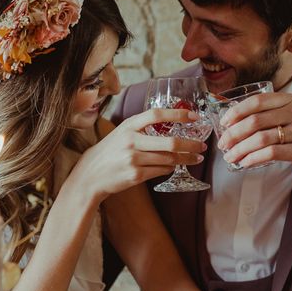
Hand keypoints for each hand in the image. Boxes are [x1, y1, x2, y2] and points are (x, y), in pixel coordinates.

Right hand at [73, 108, 206, 201]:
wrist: (89, 176)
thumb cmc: (107, 153)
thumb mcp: (120, 133)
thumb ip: (140, 128)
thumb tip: (169, 124)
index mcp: (128, 126)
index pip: (157, 114)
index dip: (178, 114)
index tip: (194, 117)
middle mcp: (131, 141)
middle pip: (170, 142)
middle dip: (191, 144)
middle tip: (202, 146)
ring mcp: (133, 159)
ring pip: (169, 159)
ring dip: (185, 159)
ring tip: (195, 158)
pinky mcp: (135, 176)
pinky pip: (161, 171)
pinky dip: (171, 169)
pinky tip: (175, 167)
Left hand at [217, 93, 291, 193]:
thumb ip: (269, 116)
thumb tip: (232, 125)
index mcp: (290, 100)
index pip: (257, 101)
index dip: (236, 112)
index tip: (224, 123)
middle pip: (255, 121)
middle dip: (233, 134)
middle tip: (223, 144)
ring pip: (261, 138)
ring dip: (240, 149)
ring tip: (230, 157)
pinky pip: (271, 153)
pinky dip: (253, 159)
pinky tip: (245, 163)